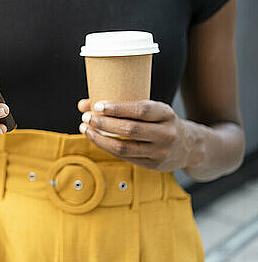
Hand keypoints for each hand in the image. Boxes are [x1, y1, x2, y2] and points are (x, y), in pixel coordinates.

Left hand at [77, 99, 195, 171]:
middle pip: (130, 130)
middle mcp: (167, 133)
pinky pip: (125, 157)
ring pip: (124, 147)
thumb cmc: (159, 122)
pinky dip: (106, 147)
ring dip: (100, 138)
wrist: (187, 146)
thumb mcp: (149, 109)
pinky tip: (96, 139)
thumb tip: (82, 103)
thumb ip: (119, 105)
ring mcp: (161, 152)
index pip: (141, 110)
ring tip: (85, 128)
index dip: (117, 108)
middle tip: (87, 117)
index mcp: (166, 113)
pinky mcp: (154, 165)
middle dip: (103, 124)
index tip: (97, 106)